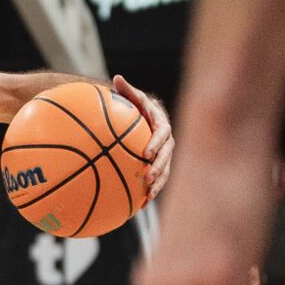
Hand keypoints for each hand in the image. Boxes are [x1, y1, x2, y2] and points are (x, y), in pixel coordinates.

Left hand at [115, 75, 174, 199]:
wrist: (144, 119)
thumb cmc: (135, 107)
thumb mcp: (132, 98)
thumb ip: (127, 91)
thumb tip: (117, 78)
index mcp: (162, 125)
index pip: (162, 134)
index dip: (156, 143)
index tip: (146, 152)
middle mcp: (167, 141)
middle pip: (166, 156)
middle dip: (159, 168)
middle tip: (147, 177)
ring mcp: (165, 156)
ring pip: (165, 172)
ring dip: (157, 185)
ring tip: (147, 197)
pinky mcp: (159, 167)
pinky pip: (157, 181)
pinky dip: (150, 193)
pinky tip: (139, 207)